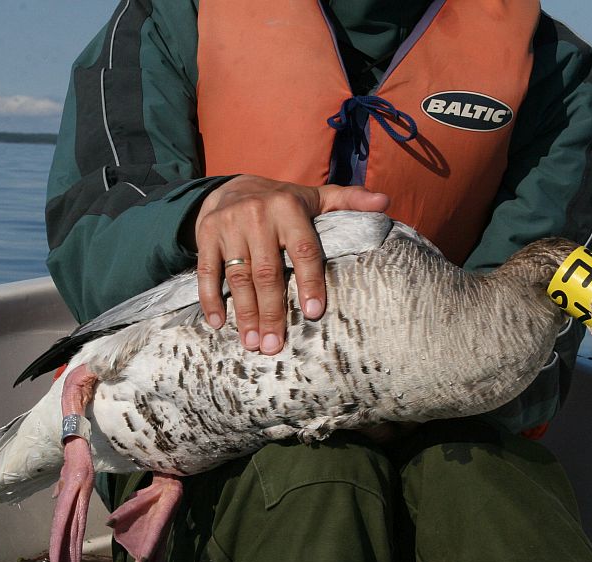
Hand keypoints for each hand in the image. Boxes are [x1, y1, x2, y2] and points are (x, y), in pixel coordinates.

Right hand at [190, 175, 388, 353]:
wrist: (232, 186)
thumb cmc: (284, 202)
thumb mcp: (317, 197)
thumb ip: (350, 200)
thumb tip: (385, 201)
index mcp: (289, 208)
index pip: (303, 251)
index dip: (310, 283)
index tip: (313, 314)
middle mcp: (258, 215)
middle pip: (267, 272)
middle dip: (272, 312)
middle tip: (275, 346)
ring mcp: (229, 225)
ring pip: (238, 276)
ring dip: (245, 313)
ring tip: (253, 344)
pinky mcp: (206, 234)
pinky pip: (207, 271)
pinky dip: (210, 299)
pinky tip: (218, 324)